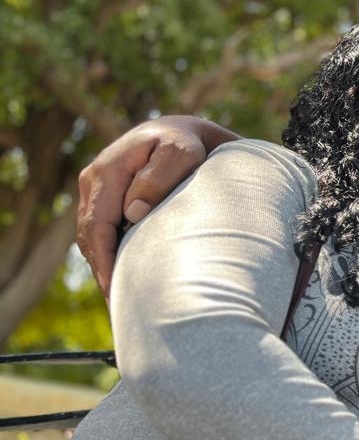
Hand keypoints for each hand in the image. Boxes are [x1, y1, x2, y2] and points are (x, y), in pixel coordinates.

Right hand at [76, 115, 234, 296]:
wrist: (183, 133)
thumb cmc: (187, 145)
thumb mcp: (181, 154)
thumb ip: (159, 179)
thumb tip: (133, 213)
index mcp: (108, 171)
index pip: (97, 224)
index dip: (105, 258)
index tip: (115, 288)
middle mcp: (94, 181)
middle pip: (89, 236)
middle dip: (102, 271)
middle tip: (120, 306)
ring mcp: (97, 191)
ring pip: (91, 238)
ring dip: (103, 267)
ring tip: (121, 301)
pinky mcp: (106, 200)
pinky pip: (100, 234)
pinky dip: (108, 257)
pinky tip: (123, 281)